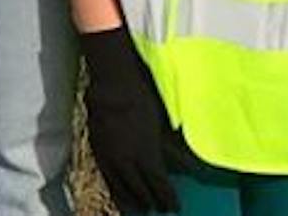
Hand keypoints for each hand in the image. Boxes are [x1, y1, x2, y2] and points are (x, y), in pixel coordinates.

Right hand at [80, 27, 178, 214]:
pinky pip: (108, 179)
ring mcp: (111, 158)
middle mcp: (128, 162)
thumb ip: (173, 147)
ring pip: (123, 189)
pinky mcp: (99, 152)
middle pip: (141, 191)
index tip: (175, 206)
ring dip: (134, 201)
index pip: (159, 186)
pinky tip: (120, 196)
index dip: (168, 199)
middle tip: (160, 210)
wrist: (112, 84)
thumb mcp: (164, 122)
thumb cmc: (142, 97)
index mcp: (147, 155)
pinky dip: (116, 191)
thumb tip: (188, 164)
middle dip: (152, 202)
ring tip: (141, 210)